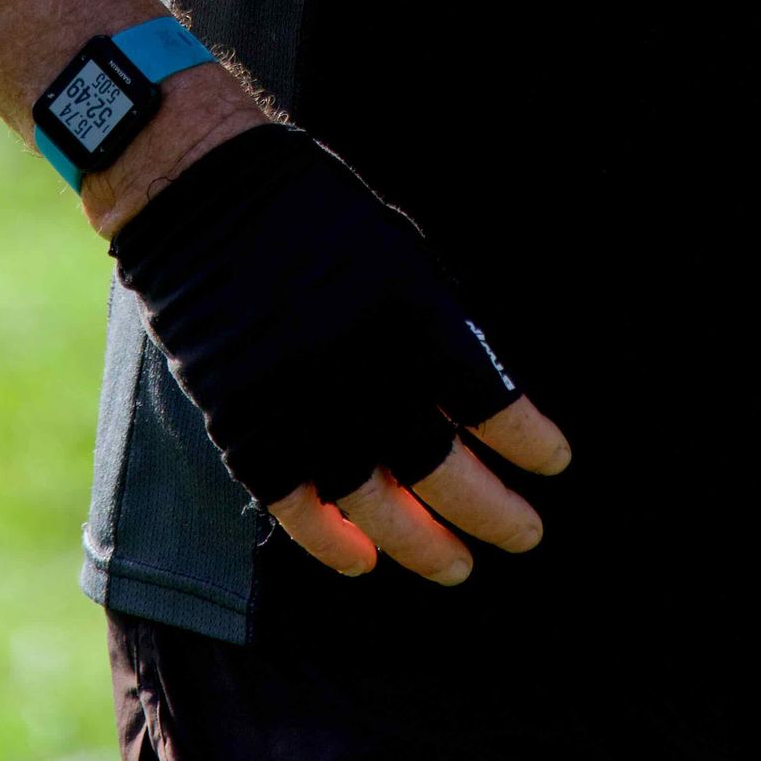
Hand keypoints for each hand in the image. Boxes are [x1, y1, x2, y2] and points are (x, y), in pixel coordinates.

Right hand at [104, 118, 574, 576]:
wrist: (205, 194)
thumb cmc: (319, 214)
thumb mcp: (402, 253)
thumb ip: (440, 327)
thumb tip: (481, 403)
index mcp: (411, 312)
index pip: (490, 399)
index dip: (528, 440)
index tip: (554, 462)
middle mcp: (361, 367)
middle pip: (442, 468)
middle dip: (492, 511)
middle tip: (525, 535)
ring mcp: (299, 402)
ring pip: (374, 504)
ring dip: (422, 544)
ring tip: (457, 565)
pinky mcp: (243, 423)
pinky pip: (294, 505)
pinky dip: (330, 542)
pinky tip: (364, 562)